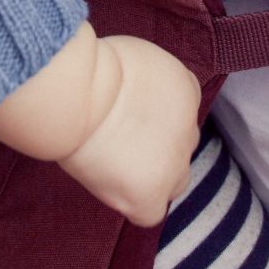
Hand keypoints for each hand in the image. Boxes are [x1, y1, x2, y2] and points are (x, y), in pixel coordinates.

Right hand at [58, 36, 199, 224]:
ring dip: (152, 175)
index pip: (182, 109)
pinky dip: (135, 204)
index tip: (129, 116)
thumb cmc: (91, 67)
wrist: (80, 92)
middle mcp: (189, 125)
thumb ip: (144, 80)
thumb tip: (131, 92)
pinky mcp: (152, 192)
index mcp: (184, 86)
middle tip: (121, 139)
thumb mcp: (133, 57)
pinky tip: (113, 185)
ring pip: (174, 180)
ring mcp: (174, 162)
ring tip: (115, 164)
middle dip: (156, 144)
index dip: (154, 116)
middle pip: (181, 144)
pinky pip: (151, 211)